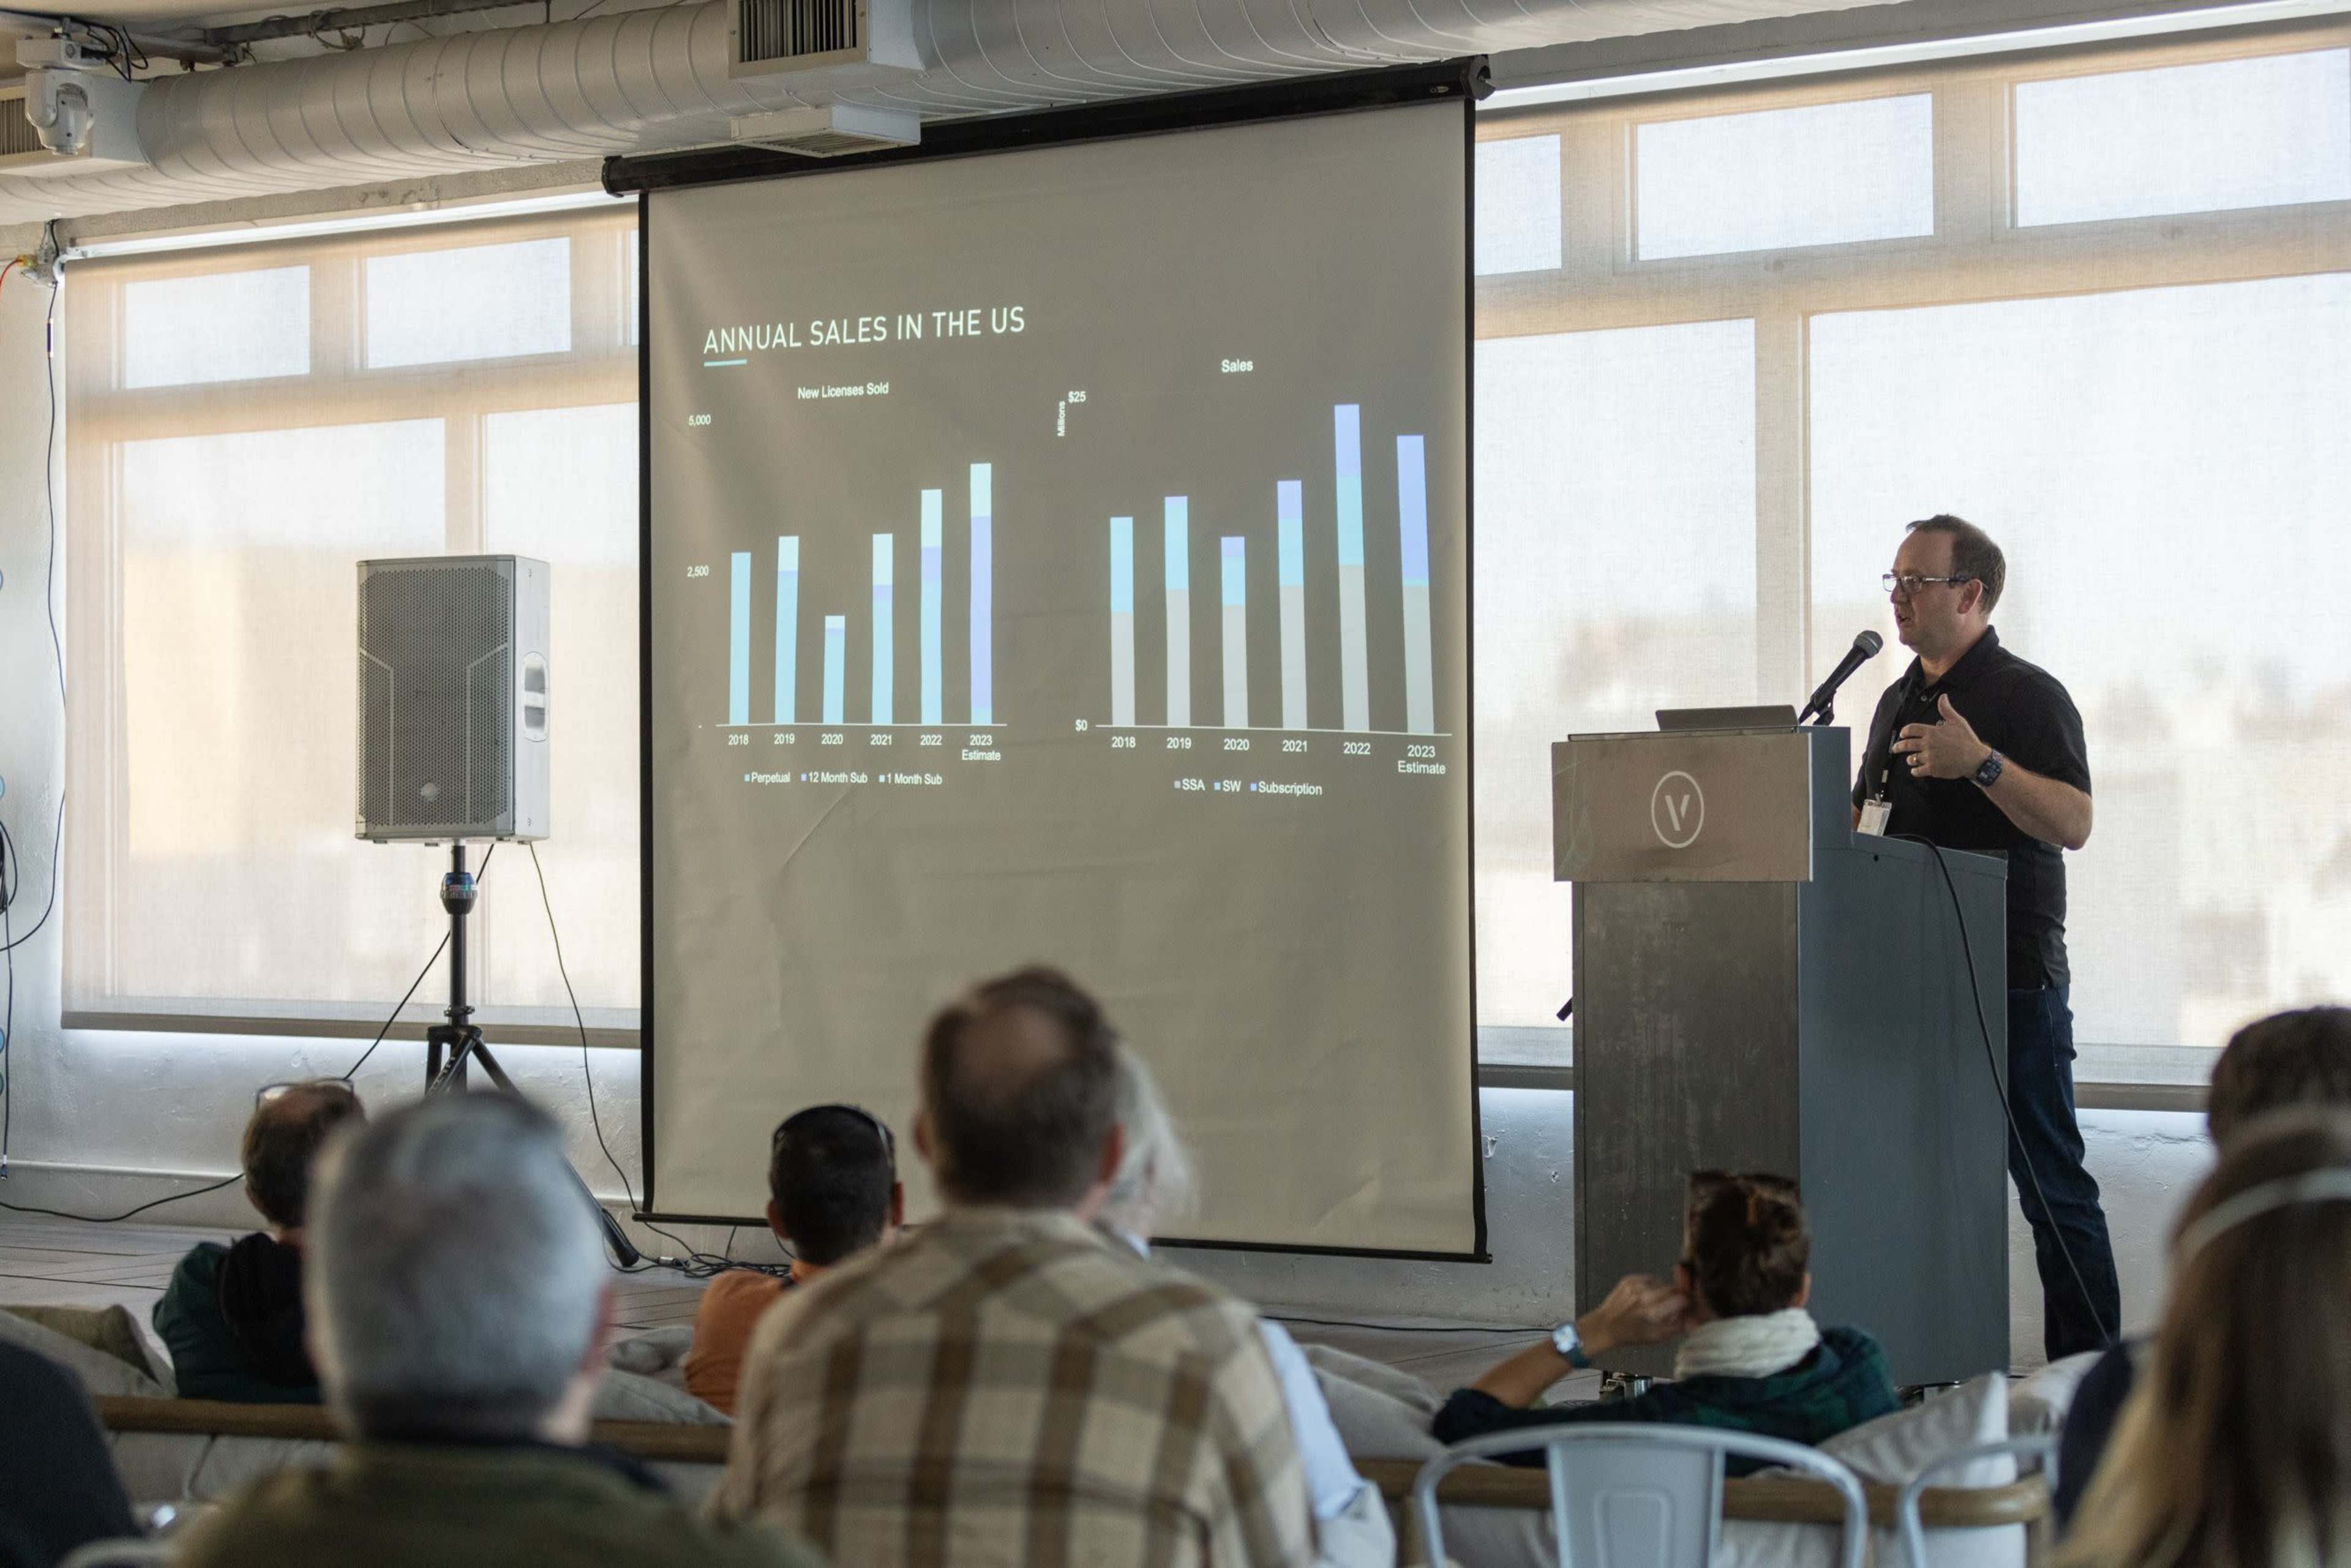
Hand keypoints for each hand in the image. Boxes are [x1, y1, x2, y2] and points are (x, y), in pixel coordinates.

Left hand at [1576, 1274, 1691, 1355]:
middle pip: (1673, 1288)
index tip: (1686, 1307)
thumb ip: (1677, 1327)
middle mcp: (1643, 1297)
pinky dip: (1652, 1286)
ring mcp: (1635, 1286)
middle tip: (1674, 1305)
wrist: (1606, 1325)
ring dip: (1664, 1292)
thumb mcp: (1656, 1337)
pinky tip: (1647, 1296)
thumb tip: (1692, 1317)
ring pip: (1662, 1283)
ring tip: (1656, 1303)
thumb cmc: (1632, 1334)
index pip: (1680, 1299)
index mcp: (1651, 1313)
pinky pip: (1650, 1278)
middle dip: (1677, 1296)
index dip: (1686, 1303)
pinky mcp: (1629, 1279)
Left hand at [1891, 694, 1991, 780]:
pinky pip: (1918, 771)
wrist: (1975, 758)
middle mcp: (1928, 744)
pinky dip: (1915, 771)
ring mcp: (1929, 757)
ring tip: (1910, 760)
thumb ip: (1946, 710)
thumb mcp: (1958, 721)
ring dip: (1909, 759)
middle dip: (1898, 747)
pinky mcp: (1932, 769)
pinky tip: (1915, 770)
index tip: (1902, 735)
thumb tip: (1943, 696)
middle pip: (1907, 745)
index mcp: (1932, 732)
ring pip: (1912, 758)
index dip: (1904, 732)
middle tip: (1895, 748)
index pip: (1911, 729)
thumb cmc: (1967, 739)